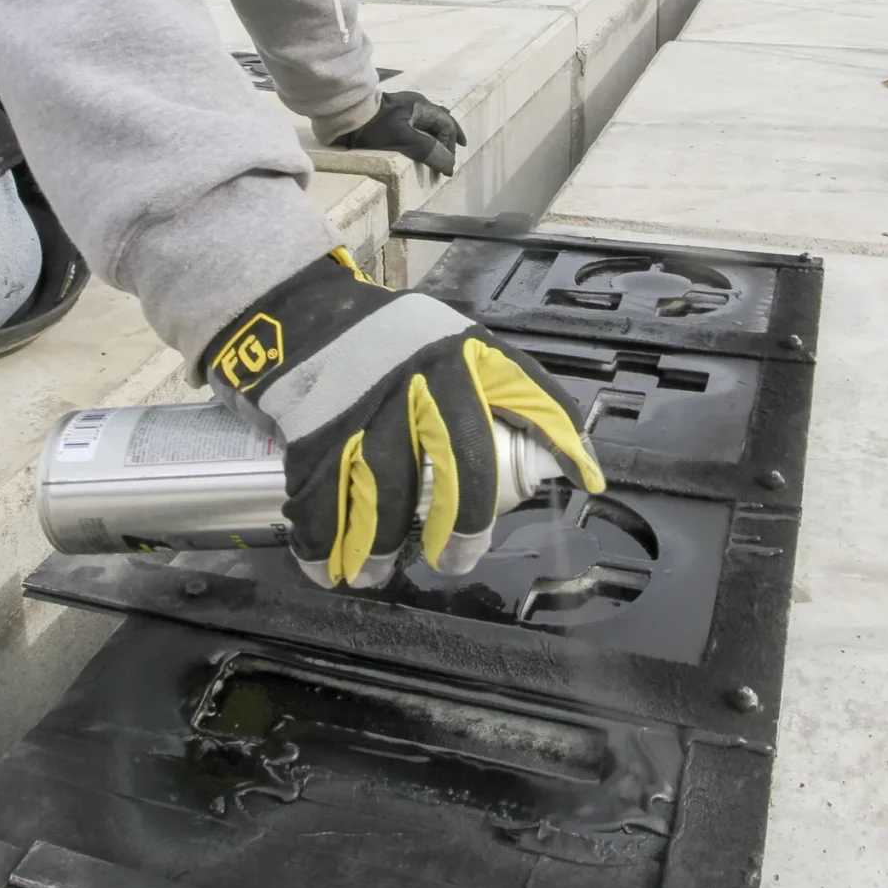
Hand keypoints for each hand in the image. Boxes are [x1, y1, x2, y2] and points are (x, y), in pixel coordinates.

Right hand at [202, 252, 603, 587]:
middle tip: (456, 561)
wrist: (301, 312)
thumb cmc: (388, 343)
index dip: (562, 439)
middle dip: (463, 525)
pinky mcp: (314, 426)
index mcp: (464, 355)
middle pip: (458, 462)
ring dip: (383, 545)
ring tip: (380, 575)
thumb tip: (566, 458)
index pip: (528, 395)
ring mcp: (366, 402)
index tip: (586, 481)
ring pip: (386, 489)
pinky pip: (322, 495)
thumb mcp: (452, 345)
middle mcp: (421, 376)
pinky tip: (329, 569)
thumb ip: (502, 390)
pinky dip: (323, 542)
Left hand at [330, 89, 464, 174]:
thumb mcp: (403, 139)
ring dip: (434, 139)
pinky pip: (413, 126)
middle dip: (447, 140)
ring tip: (438, 154)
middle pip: (439, 121)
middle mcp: (414, 104)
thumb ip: (429, 150)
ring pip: (426, 124)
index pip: (447, 124)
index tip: (448, 167)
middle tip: (451, 157)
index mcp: (421, 105)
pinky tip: (418, 148)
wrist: (341, 116)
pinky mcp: (389, 117)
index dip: (451, 145)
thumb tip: (449, 164)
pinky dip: (421, 138)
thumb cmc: (373, 127)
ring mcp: (401, 109)